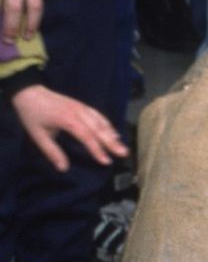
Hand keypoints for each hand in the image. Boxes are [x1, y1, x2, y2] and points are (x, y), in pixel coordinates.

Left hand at [10, 85, 126, 171]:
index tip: (106, 161)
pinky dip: (108, 124)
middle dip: (112, 142)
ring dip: (112, 134)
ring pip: (101, 121)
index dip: (97, 149)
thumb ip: (52, 152)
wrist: (29, 92)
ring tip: (121, 146)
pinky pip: (98, 115)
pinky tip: (113, 133)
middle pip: (98, 128)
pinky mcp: (82, 105)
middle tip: (123, 154)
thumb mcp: (37, 135)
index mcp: (67, 120)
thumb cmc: (32, 115)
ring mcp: (81, 107)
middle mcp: (78, 112)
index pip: (86, 136)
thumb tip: (63, 168)